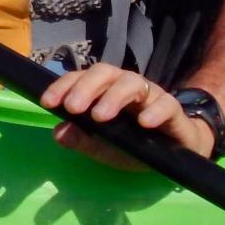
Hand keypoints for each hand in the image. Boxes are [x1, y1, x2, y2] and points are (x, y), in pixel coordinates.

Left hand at [38, 63, 216, 170]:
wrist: (176, 152)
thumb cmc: (135, 145)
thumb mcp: (105, 148)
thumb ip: (83, 141)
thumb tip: (58, 132)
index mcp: (104, 90)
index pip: (81, 78)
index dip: (64, 86)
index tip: (48, 102)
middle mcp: (125, 86)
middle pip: (105, 72)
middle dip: (86, 87)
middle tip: (73, 108)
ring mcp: (150, 95)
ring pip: (133, 82)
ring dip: (114, 97)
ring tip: (100, 116)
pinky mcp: (173, 109)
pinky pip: (165, 104)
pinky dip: (154, 111)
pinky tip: (144, 123)